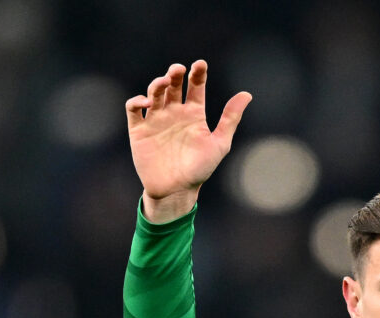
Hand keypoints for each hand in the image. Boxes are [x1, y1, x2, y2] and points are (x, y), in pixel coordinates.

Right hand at [126, 60, 250, 221]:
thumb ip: (230, 118)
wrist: (177, 190)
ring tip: (164, 82)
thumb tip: (247, 94)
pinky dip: (136, 101)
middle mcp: (175, 113)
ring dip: (157, 84)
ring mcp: (156, 120)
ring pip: (154, 93)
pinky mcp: (138, 130)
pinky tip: (146, 102)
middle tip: (178, 70)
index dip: (198, 73)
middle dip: (175, 74)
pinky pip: (133, 109)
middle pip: (173, 85)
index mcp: (194, 114)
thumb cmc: (200, 169)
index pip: (196, 87)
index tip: (200, 65)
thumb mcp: (219, 144)